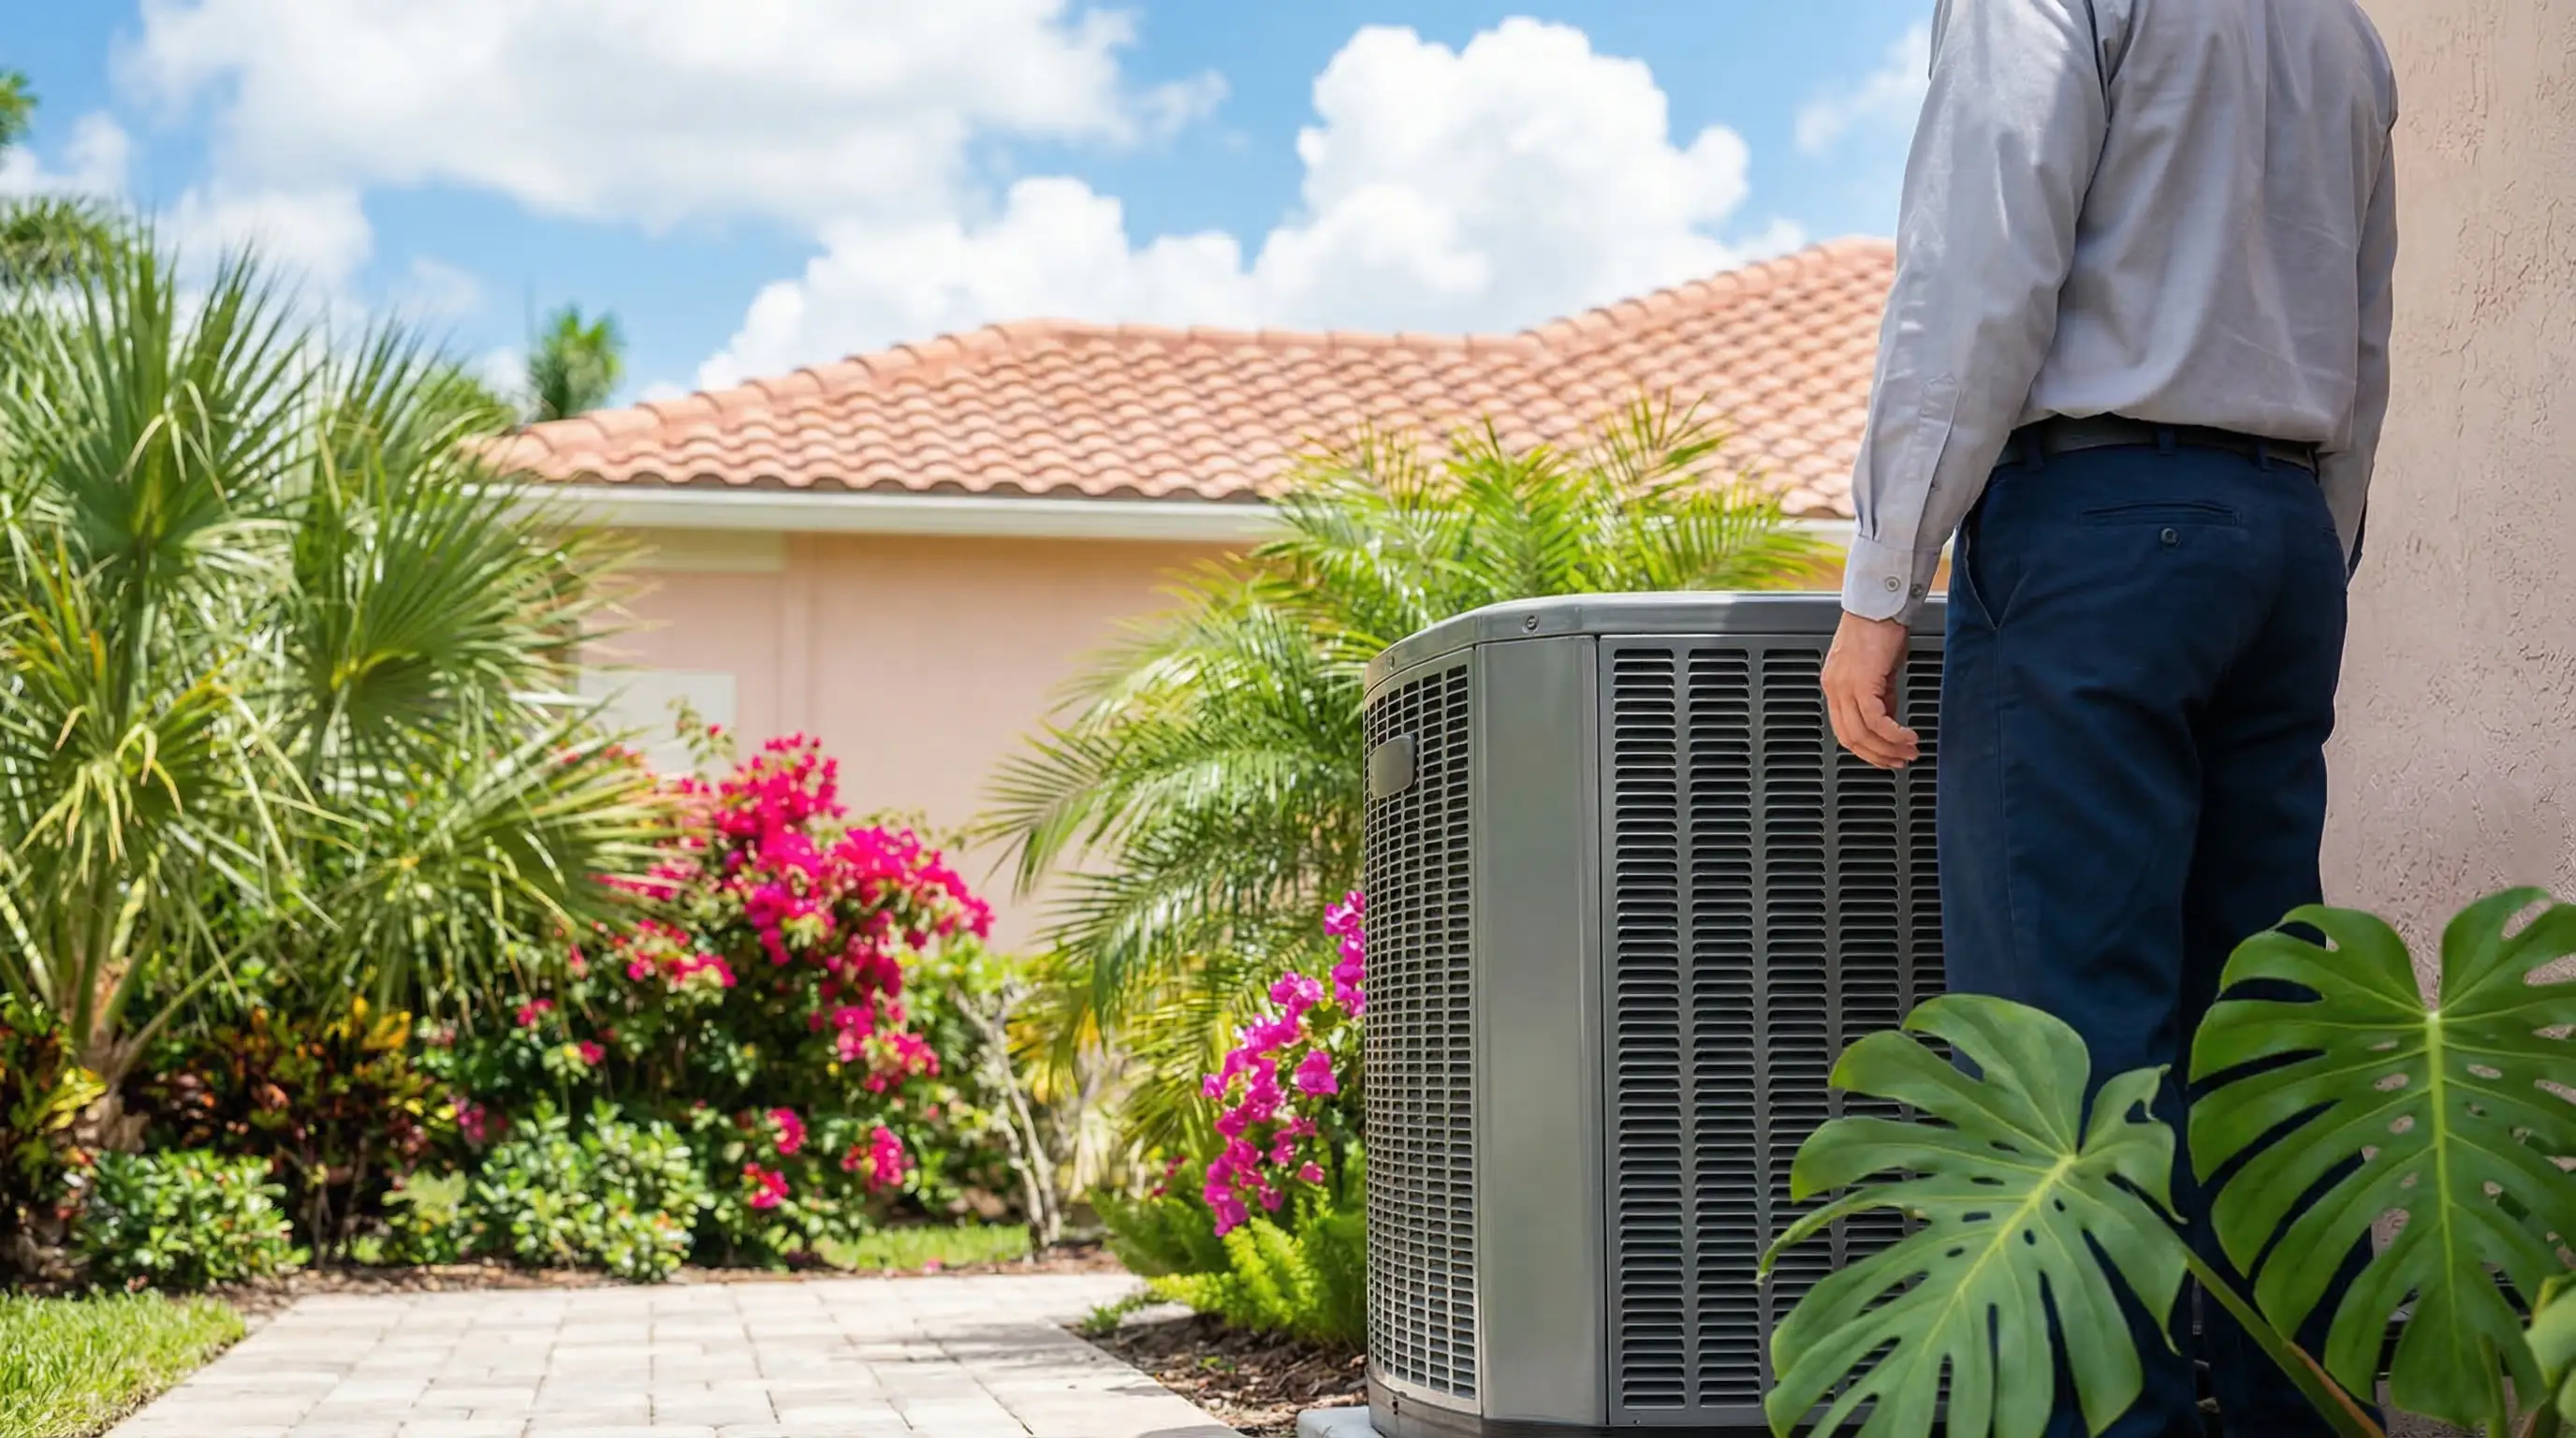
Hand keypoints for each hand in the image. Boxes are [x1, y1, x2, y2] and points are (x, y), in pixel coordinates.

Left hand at [1822, 611, 1919, 769]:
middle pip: (1850, 738)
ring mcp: (1845, 686)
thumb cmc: (1880, 628)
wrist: (1880, 603)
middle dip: (1878, 755)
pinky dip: (1894, 734)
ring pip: (1862, 733)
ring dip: (1889, 748)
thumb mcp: (1877, 669)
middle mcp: (1834, 688)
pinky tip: (1908, 736)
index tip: (1886, 756)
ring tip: (1910, 751)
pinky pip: (1876, 720)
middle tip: (1900, 761)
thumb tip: (1889, 720)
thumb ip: (1879, 696)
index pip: (1844, 730)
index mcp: (1835, 685)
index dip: (1866, 749)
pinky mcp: (1861, 682)